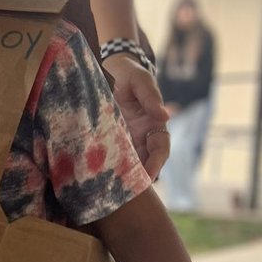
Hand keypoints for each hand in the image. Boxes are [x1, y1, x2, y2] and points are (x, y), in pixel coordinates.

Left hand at [105, 53, 169, 178]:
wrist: (110, 69)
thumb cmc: (130, 74)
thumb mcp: (141, 82)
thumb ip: (151, 97)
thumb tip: (166, 116)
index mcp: (154, 124)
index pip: (160, 150)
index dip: (156, 164)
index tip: (149, 177)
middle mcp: (141, 136)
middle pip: (144, 163)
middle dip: (138, 178)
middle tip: (126, 193)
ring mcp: (124, 139)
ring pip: (126, 163)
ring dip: (121, 176)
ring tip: (111, 190)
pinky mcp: (107, 139)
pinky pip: (108, 156)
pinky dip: (105, 166)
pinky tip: (95, 176)